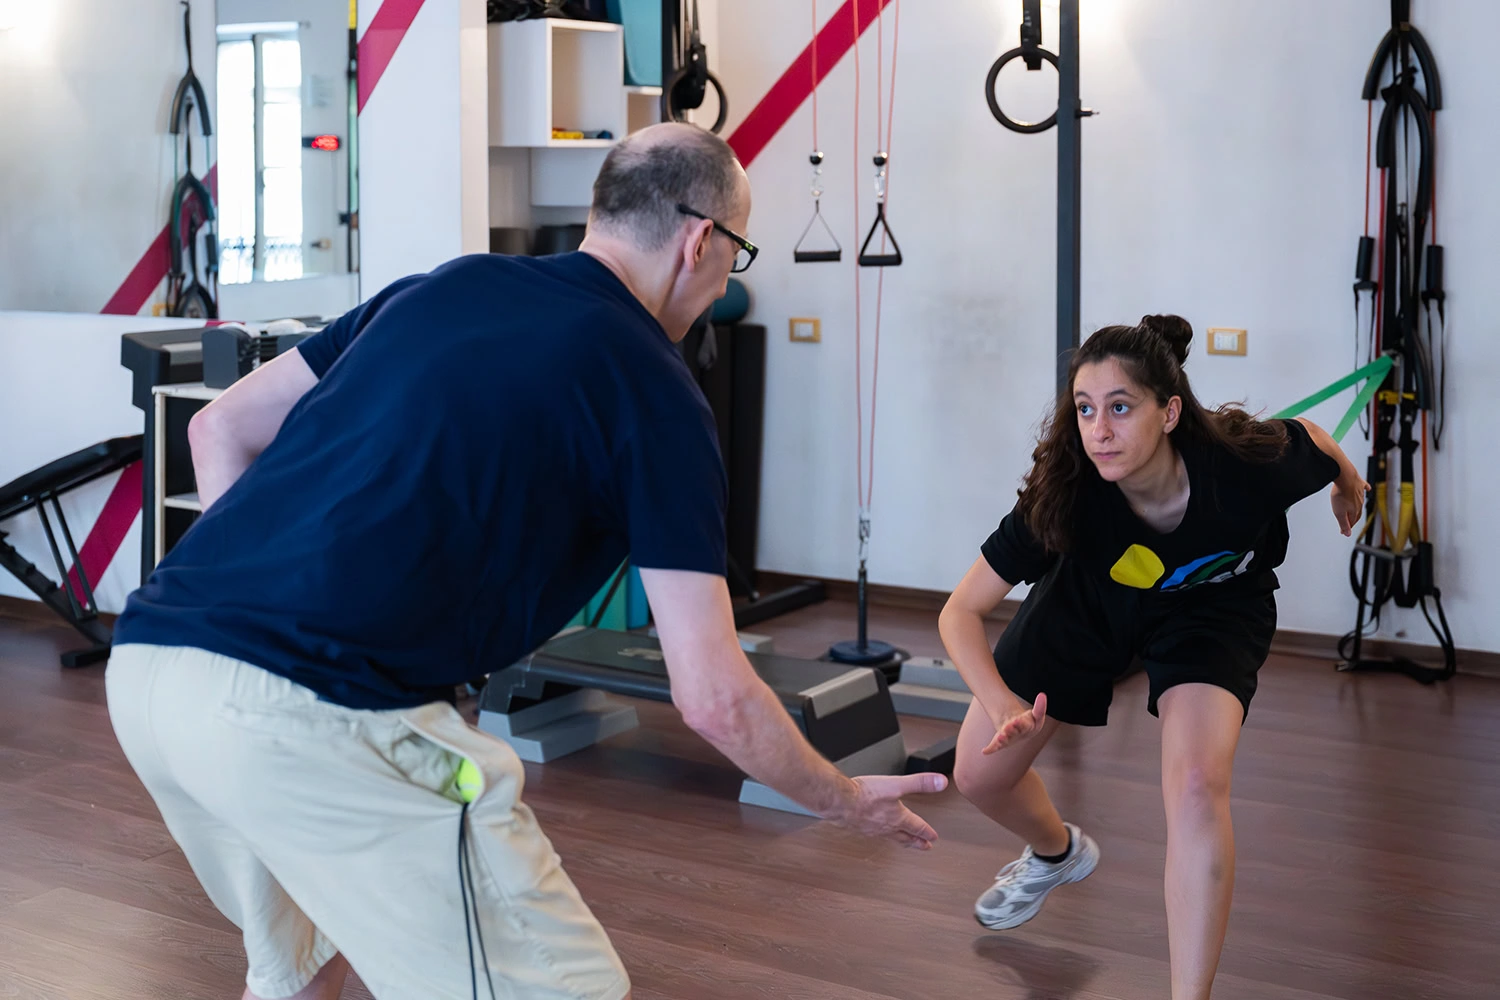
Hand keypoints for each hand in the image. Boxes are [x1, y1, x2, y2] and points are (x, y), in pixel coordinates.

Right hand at [833, 772, 947, 849]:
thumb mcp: (897, 784)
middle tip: (924, 848)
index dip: (927, 832)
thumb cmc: (866, 795)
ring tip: (903, 841)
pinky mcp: (859, 827)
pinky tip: (876, 831)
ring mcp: (872, 830)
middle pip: (906, 838)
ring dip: (900, 840)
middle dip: (916, 843)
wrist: (840, 801)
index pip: (918, 827)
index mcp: (899, 818)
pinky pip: (875, 835)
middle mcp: (887, 827)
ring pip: (891, 838)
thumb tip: (940, 782)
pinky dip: (881, 835)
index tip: (933, 837)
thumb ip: (920, 783)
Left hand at [984, 693, 1047, 754]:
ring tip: (999, 737)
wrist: (1020, 729)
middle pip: (1014, 732)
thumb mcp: (1036, 714)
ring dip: (1002, 739)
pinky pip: (995, 746)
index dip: (1022, 723)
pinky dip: (991, 749)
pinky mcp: (1000, 741)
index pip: (1026, 725)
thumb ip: (1040, 706)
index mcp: (1028, 728)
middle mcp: (1018, 734)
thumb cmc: (1030, 722)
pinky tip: (985, 751)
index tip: (1017, 719)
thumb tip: (1042, 695)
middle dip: (1011, 729)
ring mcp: (1009, 738)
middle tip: (1008, 726)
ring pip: (1005, 740)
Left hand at [1331, 477, 1368, 535]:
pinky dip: (1366, 489)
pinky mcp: (1360, 483)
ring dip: (1357, 507)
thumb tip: (1347, 534)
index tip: (1344, 531)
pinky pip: (1364, 487)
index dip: (1347, 527)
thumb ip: (1344, 524)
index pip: (1352, 521)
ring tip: (1355, 510)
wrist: (1345, 477)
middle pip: (1357, 513)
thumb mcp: (1339, 513)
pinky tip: (1368, 489)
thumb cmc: (1341, 494)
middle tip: (1349, 523)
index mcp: (1355, 510)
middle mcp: (1360, 503)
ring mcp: (1360, 493)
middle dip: (1352, 519)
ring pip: (1360, 502)